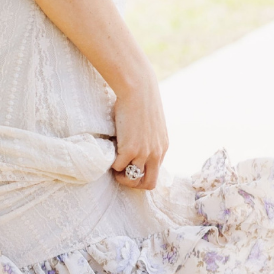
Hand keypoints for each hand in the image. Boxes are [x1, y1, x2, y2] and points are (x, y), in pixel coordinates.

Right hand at [110, 74, 168, 192]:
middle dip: (133, 184)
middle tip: (122, 172)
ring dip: (120, 175)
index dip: (140, 173)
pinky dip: (112, 164)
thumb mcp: (151, 124)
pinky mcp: (130, 149)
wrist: (138, 89)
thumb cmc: (141, 101)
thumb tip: (134, 142)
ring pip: (132, 178)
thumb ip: (147, 138)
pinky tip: (110, 151)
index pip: (155, 173)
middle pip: (148, 184)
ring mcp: (144, 153)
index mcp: (162, 147)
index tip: (130, 165)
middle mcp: (156, 153)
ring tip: (114, 163)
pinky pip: (118, 167)